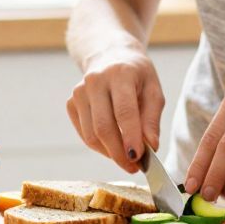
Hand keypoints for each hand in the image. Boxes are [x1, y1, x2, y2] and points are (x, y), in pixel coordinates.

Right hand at [65, 47, 165, 172]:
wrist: (110, 55)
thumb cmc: (137, 75)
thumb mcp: (153, 91)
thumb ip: (152, 119)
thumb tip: (151, 146)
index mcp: (119, 73)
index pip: (124, 111)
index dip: (131, 137)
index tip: (139, 159)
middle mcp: (95, 81)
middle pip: (103, 127)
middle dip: (119, 153)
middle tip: (134, 168)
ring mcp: (79, 92)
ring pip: (91, 135)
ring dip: (110, 153)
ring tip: (127, 159)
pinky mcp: (71, 103)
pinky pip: (84, 134)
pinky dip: (100, 147)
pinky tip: (113, 147)